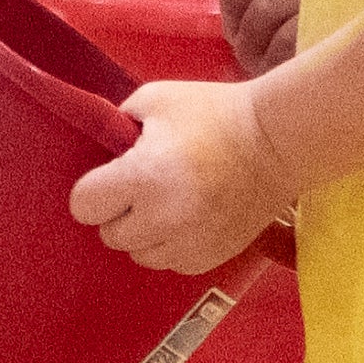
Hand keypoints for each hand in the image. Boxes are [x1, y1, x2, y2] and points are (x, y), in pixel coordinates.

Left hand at [71, 77, 293, 273]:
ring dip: (145, 232)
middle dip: (120, 211)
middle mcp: (164, 217)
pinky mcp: (213, 256)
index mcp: (144, 176)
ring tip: (169, 201)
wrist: (279, 140)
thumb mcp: (155, 100)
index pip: (84, 206)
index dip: (94, 190)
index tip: (113, 176)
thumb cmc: (215, 113)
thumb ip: (116, 125)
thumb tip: (101, 153)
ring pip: (140, 254)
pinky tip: (189, 217)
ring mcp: (191, 242)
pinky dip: (173, 245)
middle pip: (110, 235)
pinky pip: (172, 262)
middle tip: (145, 185)